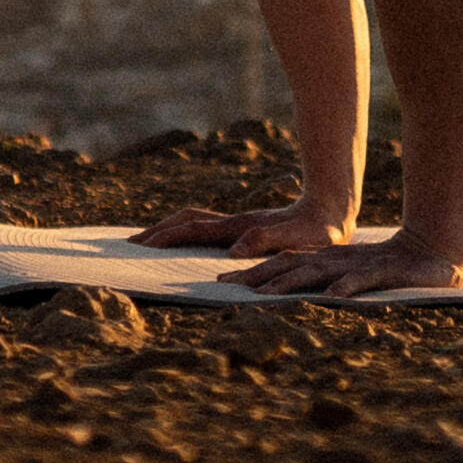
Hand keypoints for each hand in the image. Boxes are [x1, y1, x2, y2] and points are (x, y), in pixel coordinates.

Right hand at [137, 197, 352, 258]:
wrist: (332, 209)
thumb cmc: (317, 231)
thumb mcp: (296, 240)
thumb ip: (265, 242)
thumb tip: (232, 253)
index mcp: (240, 227)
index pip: (194, 229)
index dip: (167, 236)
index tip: (141, 244)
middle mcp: (234, 222)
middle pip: (186, 220)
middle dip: (158, 230)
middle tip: (130, 243)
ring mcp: (239, 223)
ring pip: (194, 221)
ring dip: (169, 229)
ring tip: (148, 242)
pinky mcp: (245, 227)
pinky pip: (206, 228)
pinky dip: (186, 232)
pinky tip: (185, 244)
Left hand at [225, 235, 462, 303]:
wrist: (433, 251)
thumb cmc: (388, 269)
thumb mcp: (349, 275)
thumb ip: (322, 282)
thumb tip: (287, 297)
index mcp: (326, 260)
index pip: (282, 263)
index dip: (252, 272)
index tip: (220, 284)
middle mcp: (335, 260)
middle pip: (291, 265)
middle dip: (258, 276)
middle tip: (227, 288)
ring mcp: (358, 265)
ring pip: (319, 271)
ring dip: (291, 282)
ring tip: (266, 295)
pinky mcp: (384, 271)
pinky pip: (363, 280)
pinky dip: (347, 287)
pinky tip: (333, 296)